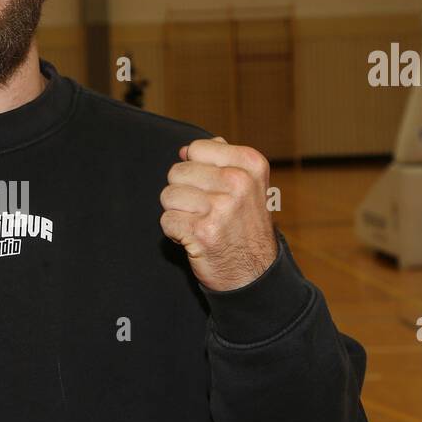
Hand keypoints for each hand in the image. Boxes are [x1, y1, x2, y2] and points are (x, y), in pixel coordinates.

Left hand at [160, 137, 277, 291]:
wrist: (254, 272)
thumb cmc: (244, 225)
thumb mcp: (247, 185)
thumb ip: (219, 160)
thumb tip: (185, 149)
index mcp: (250, 165)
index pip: (196, 149)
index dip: (196, 169)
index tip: (212, 188)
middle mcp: (238, 183)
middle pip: (177, 172)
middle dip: (183, 192)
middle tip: (204, 210)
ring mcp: (221, 208)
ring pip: (168, 195)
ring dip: (178, 213)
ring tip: (199, 223)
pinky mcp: (202, 232)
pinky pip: (167, 220)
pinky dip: (175, 232)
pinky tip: (194, 237)